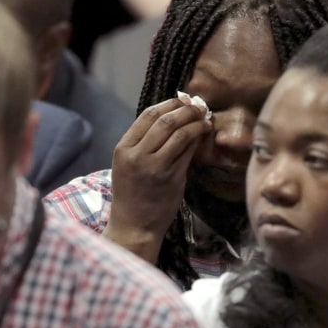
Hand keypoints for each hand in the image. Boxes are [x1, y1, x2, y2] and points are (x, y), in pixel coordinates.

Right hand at [103, 98, 211, 262]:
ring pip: (179, 133)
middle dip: (185, 109)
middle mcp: (136, 155)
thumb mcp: (130, 165)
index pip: (147, 116)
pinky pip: (187, 151)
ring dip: (195, 122)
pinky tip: (204, 134)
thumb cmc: (133, 195)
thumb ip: (145, 143)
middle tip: (199, 106)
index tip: (182, 100)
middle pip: (165, 120)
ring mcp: (154, 166)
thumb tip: (173, 118)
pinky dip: (197, 139)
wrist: (134, 226)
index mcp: (123, 148)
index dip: (168, 104)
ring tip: (205, 118)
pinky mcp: (171, 178)